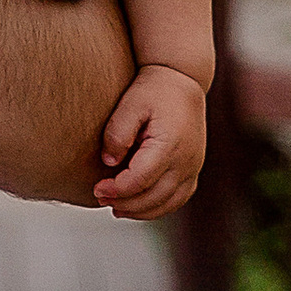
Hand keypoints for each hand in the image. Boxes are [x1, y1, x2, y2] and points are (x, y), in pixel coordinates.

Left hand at [93, 66, 206, 220]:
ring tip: (117, 208)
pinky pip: (179, 198)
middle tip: (101, 197)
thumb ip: (117, 133)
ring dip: (141, 211)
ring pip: (168, 203)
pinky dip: (159, 208)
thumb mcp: (130, 104)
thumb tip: (109, 162)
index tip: (97, 188)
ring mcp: (193, 167)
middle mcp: (186, 160)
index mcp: (170, 144)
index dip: (117, 189)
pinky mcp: (194, 169)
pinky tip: (139, 206)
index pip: (141, 180)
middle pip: (154, 197)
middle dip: (125, 203)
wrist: (182, 79)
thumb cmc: (154, 90)